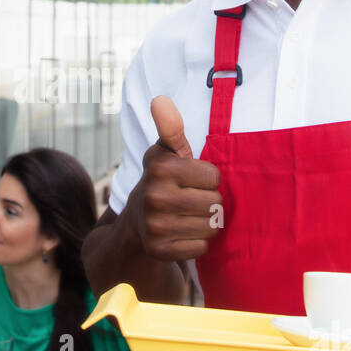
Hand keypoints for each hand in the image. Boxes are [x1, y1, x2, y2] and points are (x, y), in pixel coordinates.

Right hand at [129, 96, 221, 261]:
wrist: (134, 223)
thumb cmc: (161, 182)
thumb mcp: (165, 153)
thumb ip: (170, 128)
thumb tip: (161, 100)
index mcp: (160, 168)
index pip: (214, 177)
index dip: (207, 179)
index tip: (190, 180)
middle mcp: (155, 196)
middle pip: (215, 203)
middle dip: (208, 203)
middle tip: (190, 201)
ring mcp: (155, 226)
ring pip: (210, 226)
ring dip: (205, 223)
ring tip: (187, 217)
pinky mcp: (159, 250)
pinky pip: (201, 248)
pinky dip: (197, 243)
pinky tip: (182, 234)